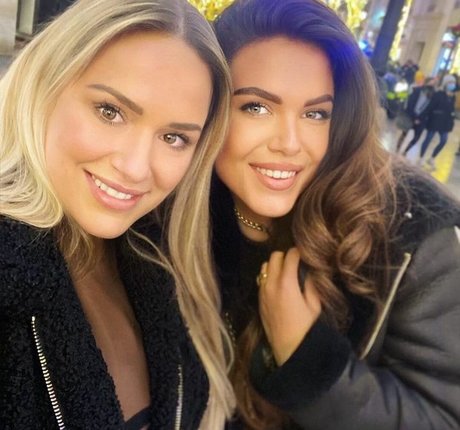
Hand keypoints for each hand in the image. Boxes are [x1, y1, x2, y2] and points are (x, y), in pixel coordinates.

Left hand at [258, 248, 321, 365]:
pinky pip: (261, 280)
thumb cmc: (307, 329)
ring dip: (274, 265)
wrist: (290, 350)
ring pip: (264, 267)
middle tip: (295, 262)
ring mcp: (262, 292)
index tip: (304, 253)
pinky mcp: (259, 300)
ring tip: (286, 272)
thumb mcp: (314, 305)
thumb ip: (310, 284)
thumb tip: (308, 272)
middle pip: (274, 257)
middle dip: (285, 256)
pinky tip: (278, 285)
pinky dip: (269, 277)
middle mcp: (271, 284)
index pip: (290, 256)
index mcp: (286, 282)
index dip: (298, 252)